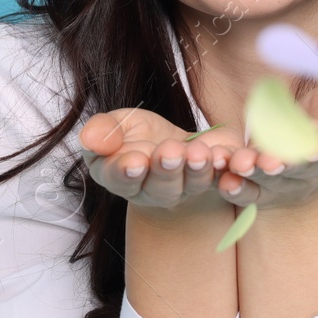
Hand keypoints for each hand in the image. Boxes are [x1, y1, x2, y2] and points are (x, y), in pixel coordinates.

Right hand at [79, 108, 238, 214]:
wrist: (173, 145)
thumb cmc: (137, 136)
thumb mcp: (115, 126)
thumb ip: (100, 132)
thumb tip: (90, 140)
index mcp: (121, 177)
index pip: (120, 179)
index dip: (127, 171)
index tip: (135, 161)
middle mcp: (154, 191)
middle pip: (161, 186)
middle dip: (166, 169)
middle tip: (171, 153)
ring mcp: (189, 189)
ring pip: (194, 184)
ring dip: (198, 169)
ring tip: (199, 153)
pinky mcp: (218, 179)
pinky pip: (225, 177)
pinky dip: (227, 167)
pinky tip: (225, 156)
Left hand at [219, 69, 317, 209]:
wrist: (306, 149)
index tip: (315, 149)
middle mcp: (312, 172)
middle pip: (299, 170)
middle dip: (285, 165)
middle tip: (271, 162)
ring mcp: (284, 183)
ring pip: (268, 180)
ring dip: (254, 172)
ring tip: (241, 164)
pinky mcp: (258, 188)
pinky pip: (245, 190)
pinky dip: (234, 185)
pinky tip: (224, 178)